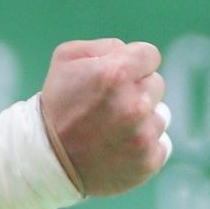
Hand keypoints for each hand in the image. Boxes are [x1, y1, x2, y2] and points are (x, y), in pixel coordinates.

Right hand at [38, 39, 169, 196]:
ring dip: (142, 119)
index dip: (134, 63)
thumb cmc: (58, 104)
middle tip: (110, 104)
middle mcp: (135, 104)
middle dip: (137, 90)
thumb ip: (104, 47)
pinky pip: (161, 144)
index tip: (120, 76)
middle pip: (157, 84)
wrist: (48, 159)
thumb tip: (128, 52)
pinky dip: (144, 145)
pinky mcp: (148, 161)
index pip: (150, 55)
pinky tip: (120, 146)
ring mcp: (143, 136)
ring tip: (114, 127)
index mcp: (117, 73)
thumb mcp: (66, 59)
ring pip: (160, 115)